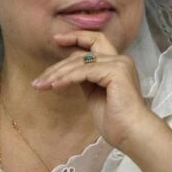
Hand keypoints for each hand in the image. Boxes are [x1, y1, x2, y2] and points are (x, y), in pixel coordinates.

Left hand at [32, 30, 156, 150]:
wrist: (133, 135)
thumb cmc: (117, 122)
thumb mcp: (95, 95)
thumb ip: (86, 79)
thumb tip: (69, 72)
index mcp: (117, 64)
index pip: (94, 41)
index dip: (75, 37)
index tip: (56, 38)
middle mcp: (120, 60)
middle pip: (82, 53)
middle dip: (58, 65)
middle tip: (39, 79)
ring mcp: (119, 64)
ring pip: (79, 62)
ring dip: (57, 74)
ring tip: (41, 85)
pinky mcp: (116, 72)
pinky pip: (84, 72)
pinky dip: (66, 78)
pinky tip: (54, 86)